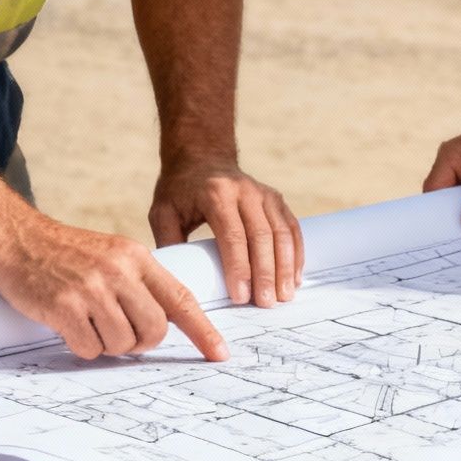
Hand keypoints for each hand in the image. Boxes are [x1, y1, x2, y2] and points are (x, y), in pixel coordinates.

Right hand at [0, 211, 227, 362]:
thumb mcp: (112, 254)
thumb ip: (139, 282)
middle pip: (154, 330)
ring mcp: (92, 290)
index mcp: (136, 257)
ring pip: (122, 343)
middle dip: (141, 343)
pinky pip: (90, 348)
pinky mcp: (65, 307)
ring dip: (107, 345)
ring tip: (88, 323)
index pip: (181, 298)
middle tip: (121, 335)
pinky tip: (69, 325)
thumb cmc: (65, 252)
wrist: (16, 238)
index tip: (219, 353)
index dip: (203, 330)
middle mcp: (119, 272)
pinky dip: (82, 346)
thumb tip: (162, 325)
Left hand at [149, 158, 302, 306]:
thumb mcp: (163, 212)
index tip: (241, 297)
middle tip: (266, 303)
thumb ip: (169, 244)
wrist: (202, 157)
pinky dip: (296, 254)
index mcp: (216, 194)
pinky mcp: (277, 199)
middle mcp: (245, 191)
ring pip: (282, 233)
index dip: (239, 268)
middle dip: (266, 273)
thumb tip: (175, 282)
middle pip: (262, 236)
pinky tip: (295, 278)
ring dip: (286, 267)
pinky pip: (292, 228)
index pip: (232, 235)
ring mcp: (265, 194)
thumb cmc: (180, 191)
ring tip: (284, 296)